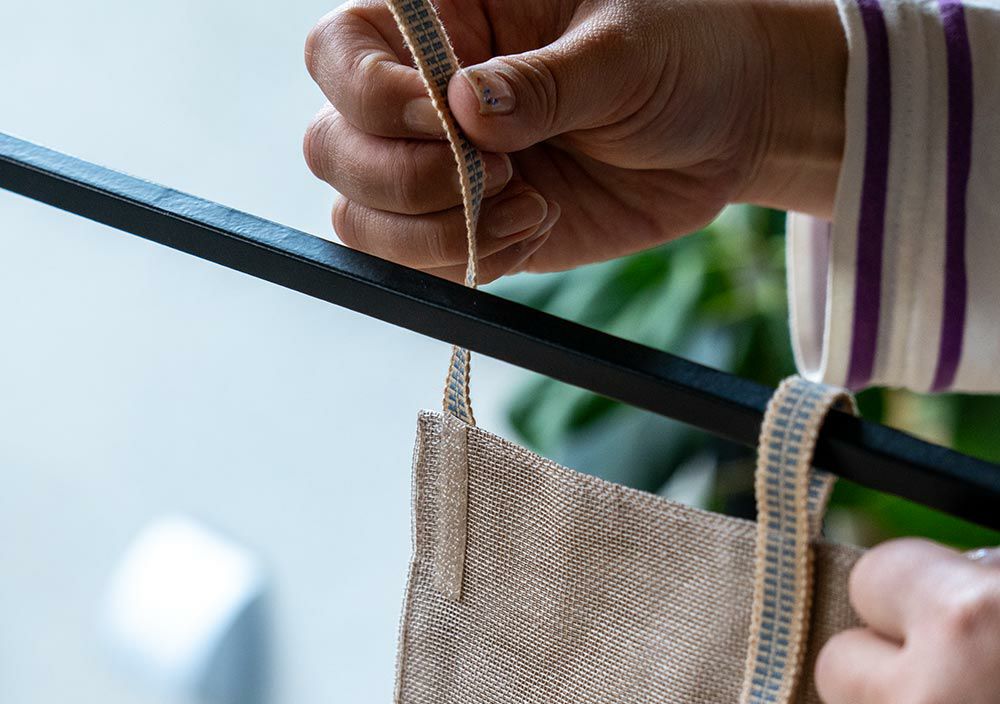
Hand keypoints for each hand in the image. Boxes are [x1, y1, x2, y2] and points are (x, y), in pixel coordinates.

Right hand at [303, 0, 845, 281]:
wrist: (723, 131)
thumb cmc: (680, 54)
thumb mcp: (622, 51)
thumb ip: (542, 82)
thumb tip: (462, 108)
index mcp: (448, 17)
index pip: (340, 52)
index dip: (371, 95)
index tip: (445, 120)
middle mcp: (424, 95)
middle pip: (332, 145)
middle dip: (404, 179)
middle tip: (499, 175)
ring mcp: (442, 170)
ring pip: (362, 218)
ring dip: (434, 233)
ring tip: (527, 209)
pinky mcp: (471, 229)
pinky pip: (422, 264)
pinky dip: (467, 263)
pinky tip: (531, 232)